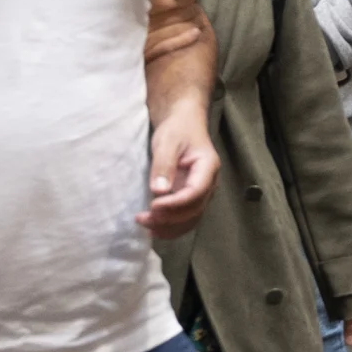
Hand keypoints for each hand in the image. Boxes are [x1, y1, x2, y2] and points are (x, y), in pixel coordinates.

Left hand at [138, 102, 218, 235]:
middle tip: (143, 218)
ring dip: (169, 227)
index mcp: (208, 167)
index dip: (175, 203)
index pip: (195, 192)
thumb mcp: (168, 141)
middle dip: (169, 218)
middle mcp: (209, 184)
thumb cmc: (178, 129)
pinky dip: (171, 227)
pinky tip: (154, 229)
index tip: (153, 206)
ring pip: (191, 218)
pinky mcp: (191, 197)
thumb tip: (159, 191)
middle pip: (194, 210)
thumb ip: (164, 165)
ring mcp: (201, 192)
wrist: (184, 123)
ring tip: (145, 226)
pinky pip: (186, 218)